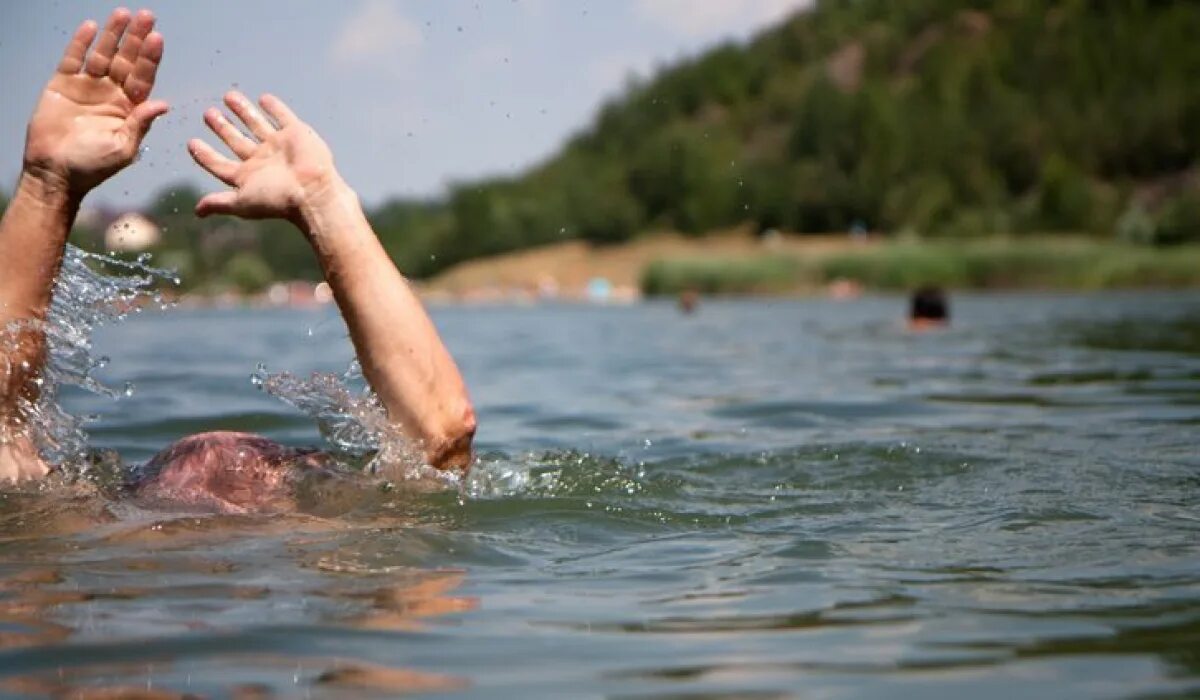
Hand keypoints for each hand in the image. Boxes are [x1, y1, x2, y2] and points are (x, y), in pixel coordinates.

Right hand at [23, 8, 167, 195]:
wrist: (55, 172)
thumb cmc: (93, 166)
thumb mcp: (123, 148)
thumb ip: (141, 124)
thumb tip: (163, 104)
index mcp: (130, 108)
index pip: (143, 77)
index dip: (150, 58)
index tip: (158, 38)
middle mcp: (111, 94)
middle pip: (127, 60)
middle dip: (137, 39)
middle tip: (147, 16)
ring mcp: (88, 87)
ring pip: (103, 54)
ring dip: (113, 35)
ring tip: (123, 14)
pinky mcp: (63, 84)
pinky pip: (73, 59)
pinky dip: (81, 43)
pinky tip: (92, 27)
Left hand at [188, 91, 339, 223]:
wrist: (312, 191)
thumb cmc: (277, 199)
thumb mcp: (242, 202)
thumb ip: (219, 202)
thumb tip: (197, 212)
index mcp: (248, 176)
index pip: (220, 164)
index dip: (206, 154)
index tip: (192, 143)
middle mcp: (262, 160)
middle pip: (236, 141)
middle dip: (222, 128)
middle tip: (208, 114)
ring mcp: (279, 145)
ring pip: (256, 124)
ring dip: (242, 111)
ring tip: (228, 96)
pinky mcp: (296, 133)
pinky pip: (283, 117)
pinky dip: (275, 108)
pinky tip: (264, 99)